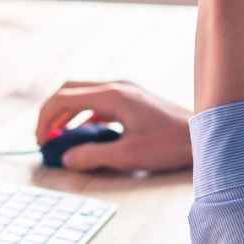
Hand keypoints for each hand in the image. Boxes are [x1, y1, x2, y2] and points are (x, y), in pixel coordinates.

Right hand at [34, 81, 191, 171]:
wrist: (202, 133)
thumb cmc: (168, 143)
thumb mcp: (128, 155)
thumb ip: (93, 156)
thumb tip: (67, 158)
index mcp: (112, 95)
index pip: (64, 97)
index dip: (46, 118)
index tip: (41, 140)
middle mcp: (116, 85)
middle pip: (70, 89)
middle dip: (52, 112)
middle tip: (44, 137)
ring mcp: (124, 89)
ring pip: (83, 94)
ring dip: (67, 113)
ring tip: (59, 137)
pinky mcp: (130, 98)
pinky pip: (97, 101)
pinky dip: (83, 115)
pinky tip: (84, 134)